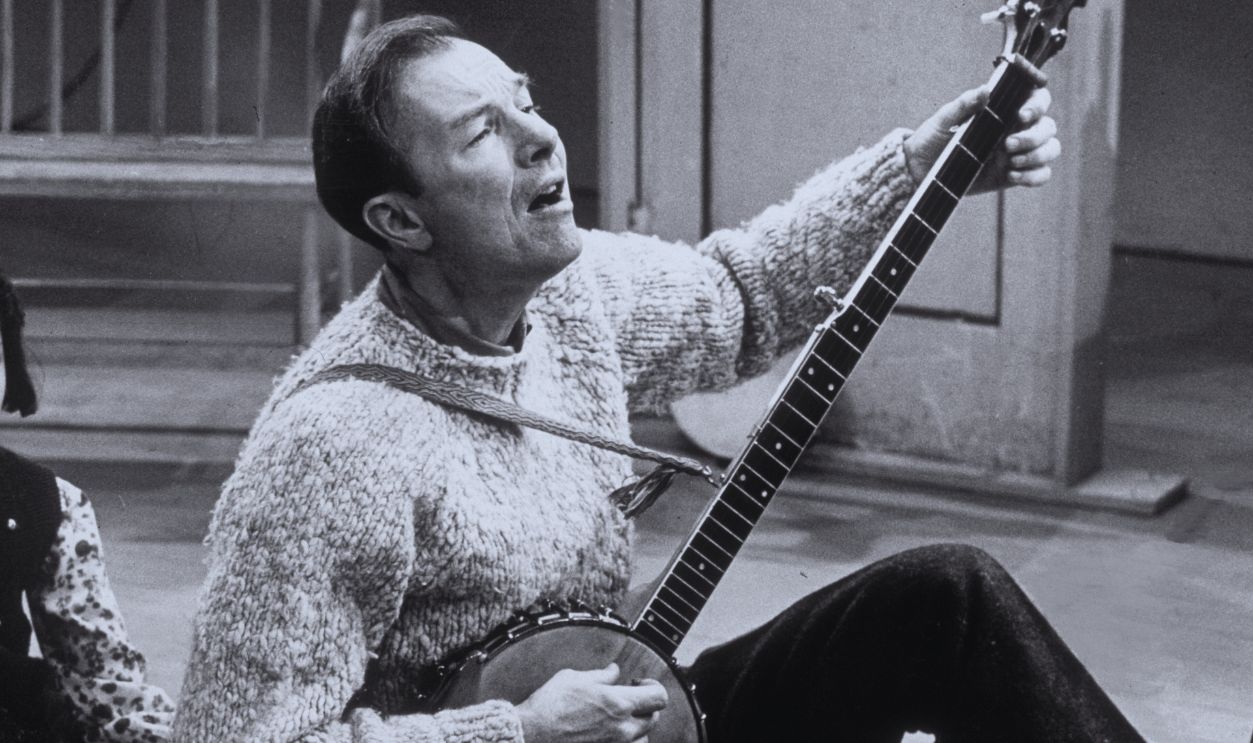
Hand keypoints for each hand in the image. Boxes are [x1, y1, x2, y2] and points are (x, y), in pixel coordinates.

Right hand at [516, 663, 668, 742]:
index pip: (659, 697)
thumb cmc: (549, 704)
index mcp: (619, 703)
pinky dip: (620, 736)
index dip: (653, 686)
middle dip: (645, 705)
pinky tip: (603, 728)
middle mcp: (622, 728)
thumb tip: (614, 671)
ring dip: (635, 724)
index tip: (638, 682)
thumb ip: (601, 675)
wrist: (530, 734)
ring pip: (641, 736)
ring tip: (616, 715)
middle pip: (653, 718)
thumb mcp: (575, 678)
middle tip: (627, 697)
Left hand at [903, 84, 1059, 193]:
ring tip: (1011, 163)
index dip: (1037, 105)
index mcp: (1003, 110)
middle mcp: (1016, 129)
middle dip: (1034, 136)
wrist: (921, 170)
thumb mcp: (942, 120)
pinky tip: (1013, 176)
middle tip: (1007, 146)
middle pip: (1049, 126)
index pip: (1037, 99)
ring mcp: (1018, 153)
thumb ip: (963, 105)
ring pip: (1051, 149)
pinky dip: (1034, 176)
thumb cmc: (931, 139)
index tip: (1020, 116)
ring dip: (1038, 156)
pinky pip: (1041, 174)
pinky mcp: (1014, 175)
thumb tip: (984, 90)